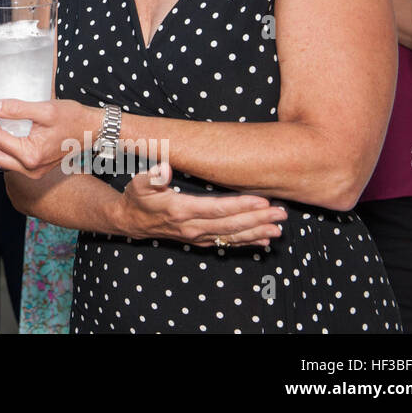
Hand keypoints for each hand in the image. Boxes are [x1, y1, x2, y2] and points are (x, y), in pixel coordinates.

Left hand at [0, 95, 98, 178]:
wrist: (92, 130)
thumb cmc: (73, 119)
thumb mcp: (44, 109)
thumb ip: (15, 108)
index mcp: (31, 156)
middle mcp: (30, 168)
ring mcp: (33, 171)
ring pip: (0, 159)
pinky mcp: (35, 167)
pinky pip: (11, 160)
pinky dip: (3, 145)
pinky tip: (3, 130)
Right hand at [115, 162, 287, 248]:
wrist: (130, 221)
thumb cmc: (137, 198)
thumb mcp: (138, 183)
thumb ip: (151, 177)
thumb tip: (164, 169)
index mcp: (181, 210)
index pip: (217, 209)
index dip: (241, 205)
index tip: (262, 200)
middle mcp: (191, 227)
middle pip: (230, 225)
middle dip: (258, 219)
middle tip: (281, 213)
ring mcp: (197, 237)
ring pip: (232, 237)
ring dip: (257, 232)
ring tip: (279, 228)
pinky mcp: (199, 241)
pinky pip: (227, 243)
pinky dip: (247, 242)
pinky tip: (264, 239)